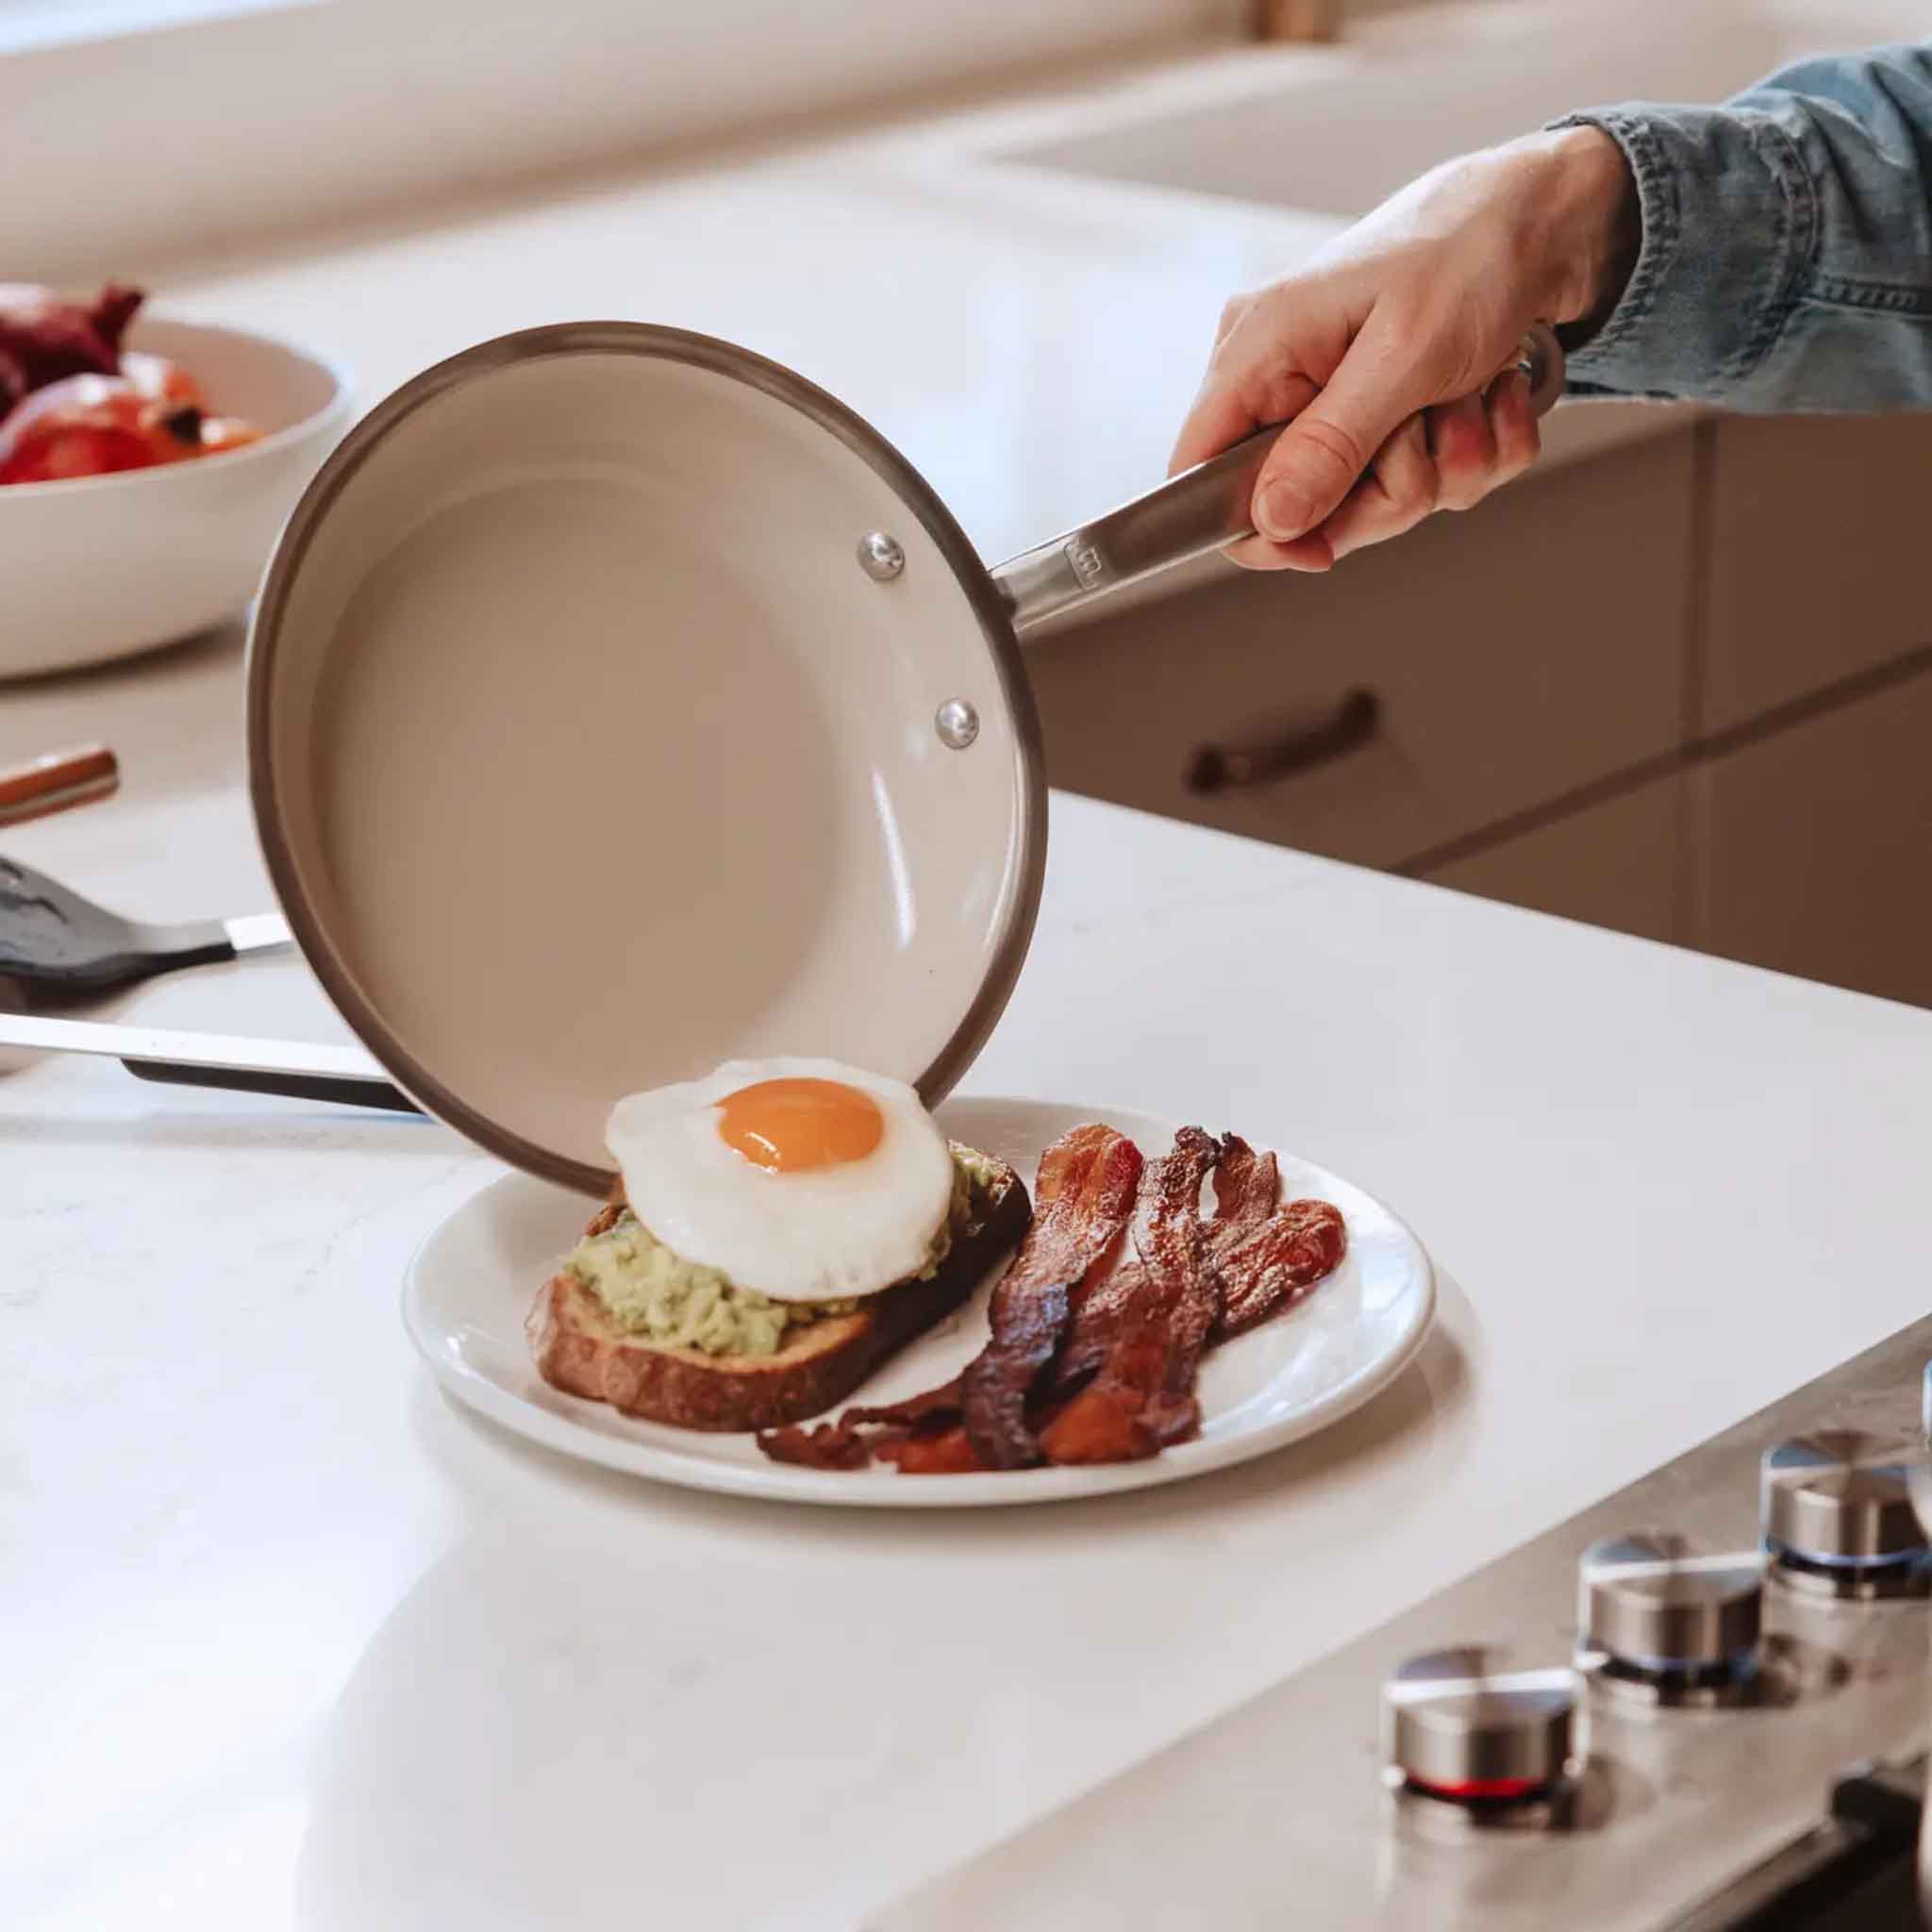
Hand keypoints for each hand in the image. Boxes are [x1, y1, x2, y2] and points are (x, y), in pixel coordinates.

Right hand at [1172, 125, 1638, 569]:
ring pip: (1373, 501)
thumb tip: (1269, 519)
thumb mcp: (1404, 356)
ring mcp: (1337, 401)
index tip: (1323, 549)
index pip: (1199, 476)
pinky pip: (1426, 479)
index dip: (1255, 531)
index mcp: (1258, 351)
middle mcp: (1285, 379)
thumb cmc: (1473, 253)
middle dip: (1387, 492)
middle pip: (1300, 508)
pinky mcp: (1385, 414)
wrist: (1550, 216)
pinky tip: (1489, 395)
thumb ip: (1330, 445)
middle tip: (1432, 430)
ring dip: (1445, 465)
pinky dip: (1473, 449)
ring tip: (1472, 396)